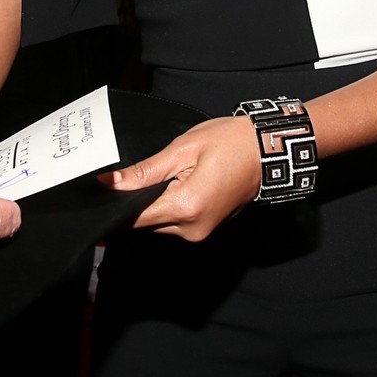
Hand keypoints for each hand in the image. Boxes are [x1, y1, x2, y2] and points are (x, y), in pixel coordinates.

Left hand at [99, 116, 262, 241]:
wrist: (267, 150)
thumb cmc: (230, 143)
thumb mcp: (182, 149)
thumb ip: (144, 171)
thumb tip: (111, 183)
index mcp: (186, 208)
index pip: (134, 218)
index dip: (117, 203)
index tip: (109, 187)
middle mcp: (192, 230)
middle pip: (145, 222)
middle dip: (139, 200)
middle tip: (151, 170)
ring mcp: (200, 233)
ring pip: (158, 223)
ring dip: (155, 202)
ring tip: (171, 173)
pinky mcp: (205, 230)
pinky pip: (174, 222)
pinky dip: (169, 206)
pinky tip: (179, 183)